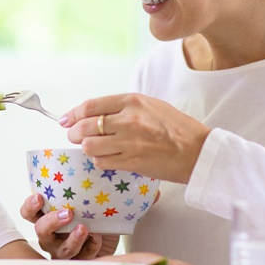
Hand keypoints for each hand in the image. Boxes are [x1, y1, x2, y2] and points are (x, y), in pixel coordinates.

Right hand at [20, 193, 118, 258]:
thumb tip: (85, 163)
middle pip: (41, 231)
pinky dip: (90, 246)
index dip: (30, 206)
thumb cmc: (90, 215)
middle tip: (68, 213)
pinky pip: (83, 256)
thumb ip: (79, 190)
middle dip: (52, 222)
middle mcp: (50, 236)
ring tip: (84, 228)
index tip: (39, 197)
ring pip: (61, 250)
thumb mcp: (84, 201)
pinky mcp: (79, 260)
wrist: (108, 238)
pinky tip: (98, 237)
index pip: (28, 213)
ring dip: (72, 239)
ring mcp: (63, 251)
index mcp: (46, 218)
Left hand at [60, 93, 210, 183]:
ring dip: (87, 148)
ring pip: (90, 146)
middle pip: (85, 126)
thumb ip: (123, 108)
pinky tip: (106, 158)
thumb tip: (94, 114)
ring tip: (92, 148)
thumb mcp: (150, 105)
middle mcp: (128, 120)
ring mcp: (129, 142)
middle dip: (74, 132)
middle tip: (75, 135)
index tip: (66, 119)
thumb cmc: (176, 127)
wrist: (198, 151)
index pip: (90, 106)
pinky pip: (102, 162)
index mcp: (132, 101)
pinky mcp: (131, 162)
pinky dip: (99, 161)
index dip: (73, 113)